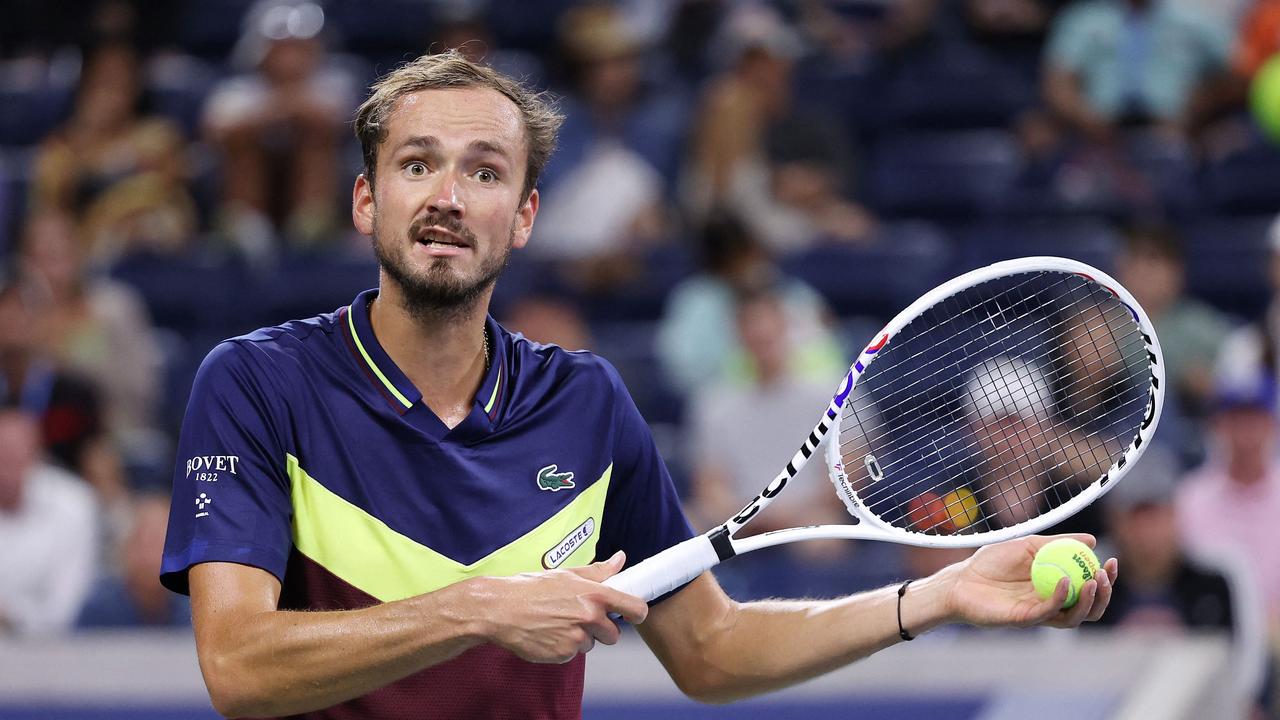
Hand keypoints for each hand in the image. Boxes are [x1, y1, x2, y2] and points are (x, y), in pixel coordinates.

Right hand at [470, 551, 648, 663]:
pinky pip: (573, 654)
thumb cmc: (531, 588)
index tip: (632, 614)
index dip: (636, 613)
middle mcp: (589, 617)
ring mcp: (576, 638)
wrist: (500, 610)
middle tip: (579, 617)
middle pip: (613, 634)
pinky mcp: (563, 655)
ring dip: (581, 638)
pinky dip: (564, 647)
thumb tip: (620, 559)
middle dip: (601, 629)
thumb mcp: (566, 574)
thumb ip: (598, 571)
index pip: (635, 608)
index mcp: (594, 595)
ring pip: (591, 644)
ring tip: (558, 623)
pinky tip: (548, 634)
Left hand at [943, 534, 1116, 628]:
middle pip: (1089, 608)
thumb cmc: (990, 563)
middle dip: (1103, 594)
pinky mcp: (1024, 619)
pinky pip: (1048, 612)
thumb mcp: (1028, 545)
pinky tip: (1065, 582)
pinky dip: (1060, 598)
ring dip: (1088, 601)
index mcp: (1055, 587)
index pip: (1088, 588)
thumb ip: (1057, 543)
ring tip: (1092, 581)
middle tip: (1105, 575)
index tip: (1112, 561)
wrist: (960, 579)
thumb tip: (1091, 541)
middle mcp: (1051, 604)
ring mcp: (1039, 614)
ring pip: (1074, 617)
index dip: (1105, 579)